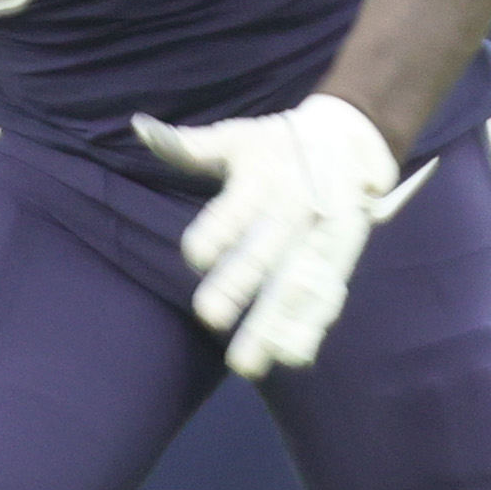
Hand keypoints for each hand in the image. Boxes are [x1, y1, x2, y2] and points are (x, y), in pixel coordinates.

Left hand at [133, 92, 402, 376]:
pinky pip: (327, 295)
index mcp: (263, 180)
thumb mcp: (236, 139)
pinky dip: (310, 327)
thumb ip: (187, 145)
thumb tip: (139, 127)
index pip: (235, 209)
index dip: (217, 232)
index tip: (197, 257)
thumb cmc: (278, 145)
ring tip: (249, 362)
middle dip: (240, 284)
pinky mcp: (340, 259)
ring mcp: (320, 239)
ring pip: (296, 283)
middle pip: (264, 251)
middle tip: (210, 317)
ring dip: (274, 323)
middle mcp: (293, 211)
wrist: (351, 142)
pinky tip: (290, 357)